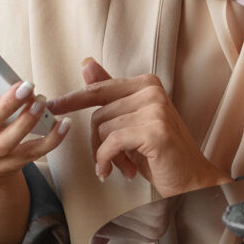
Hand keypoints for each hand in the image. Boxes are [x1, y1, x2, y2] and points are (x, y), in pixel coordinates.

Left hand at [45, 57, 230, 195]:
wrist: (191, 179)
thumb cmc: (160, 152)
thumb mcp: (132, 121)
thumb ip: (111, 94)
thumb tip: (87, 63)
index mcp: (147, 84)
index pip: (100, 89)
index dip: (73, 100)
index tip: (52, 106)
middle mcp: (152, 92)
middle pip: (99, 115)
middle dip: (98, 142)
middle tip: (111, 160)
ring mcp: (155, 109)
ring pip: (104, 131)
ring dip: (107, 155)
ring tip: (123, 166)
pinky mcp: (154, 130)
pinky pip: (112, 143)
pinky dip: (109, 160)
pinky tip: (121, 172)